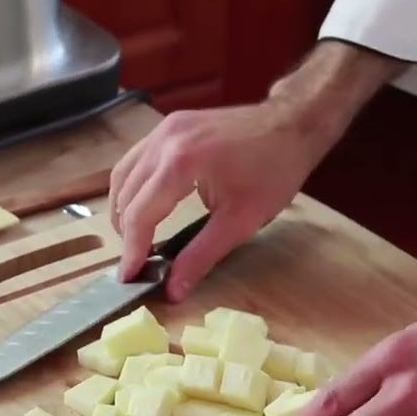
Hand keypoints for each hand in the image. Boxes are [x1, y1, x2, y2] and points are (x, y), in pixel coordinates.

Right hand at [108, 101, 326, 300]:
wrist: (292, 125)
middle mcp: (163, 141)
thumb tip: (172, 290)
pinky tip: (146, 207)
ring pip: (123, 175)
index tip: (128, 278)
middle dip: (126, 233)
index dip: (131, 249)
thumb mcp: (239, 222)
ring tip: (137, 239)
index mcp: (179, 162)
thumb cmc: (273, 172)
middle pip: (125, 194)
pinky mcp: (169, 125)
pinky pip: (136, 160)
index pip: (140, 213)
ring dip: (125, 209)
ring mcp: (164, 129)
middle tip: (136, 263)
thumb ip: (201, 256)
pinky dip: (134, 187)